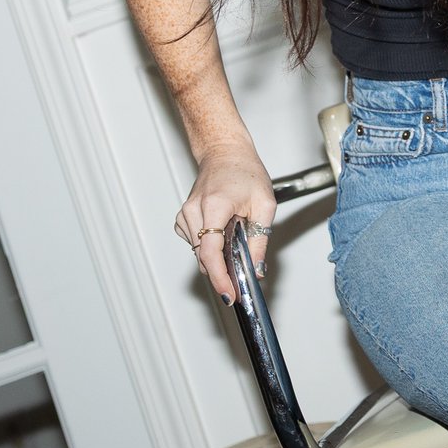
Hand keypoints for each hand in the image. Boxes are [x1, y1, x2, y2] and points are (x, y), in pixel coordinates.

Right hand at [176, 143, 272, 304]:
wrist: (225, 153)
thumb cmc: (245, 172)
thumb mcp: (265, 205)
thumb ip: (260, 241)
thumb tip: (256, 270)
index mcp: (214, 205)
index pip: (210, 252)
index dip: (220, 278)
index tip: (230, 294)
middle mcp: (193, 211)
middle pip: (204, 257)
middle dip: (223, 272)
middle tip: (242, 277)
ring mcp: (185, 215)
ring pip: (199, 253)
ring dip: (218, 257)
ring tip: (236, 237)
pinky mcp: (183, 219)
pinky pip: (195, 244)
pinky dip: (210, 247)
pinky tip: (222, 232)